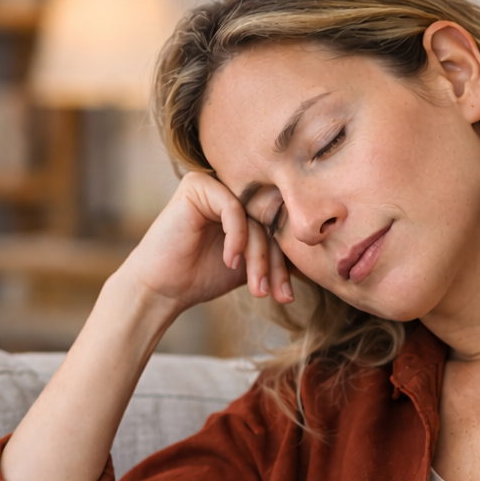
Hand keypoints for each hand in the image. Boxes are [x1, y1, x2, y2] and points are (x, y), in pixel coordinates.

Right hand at [124, 172, 293, 309]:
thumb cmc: (201, 277)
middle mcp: (231, 190)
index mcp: (244, 206)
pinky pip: (233, 208)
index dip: (283, 263)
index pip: (276, 229)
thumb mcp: (250, 266)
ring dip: (258, 258)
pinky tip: (231, 261)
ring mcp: (215, 184)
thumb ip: (274, 255)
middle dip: (274, 264)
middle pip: (269, 223)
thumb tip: (315, 261)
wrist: (163, 288)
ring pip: (254, 219)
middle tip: (277, 295)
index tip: (286, 296)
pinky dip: (237, 238)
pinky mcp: (198, 185)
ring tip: (256, 288)